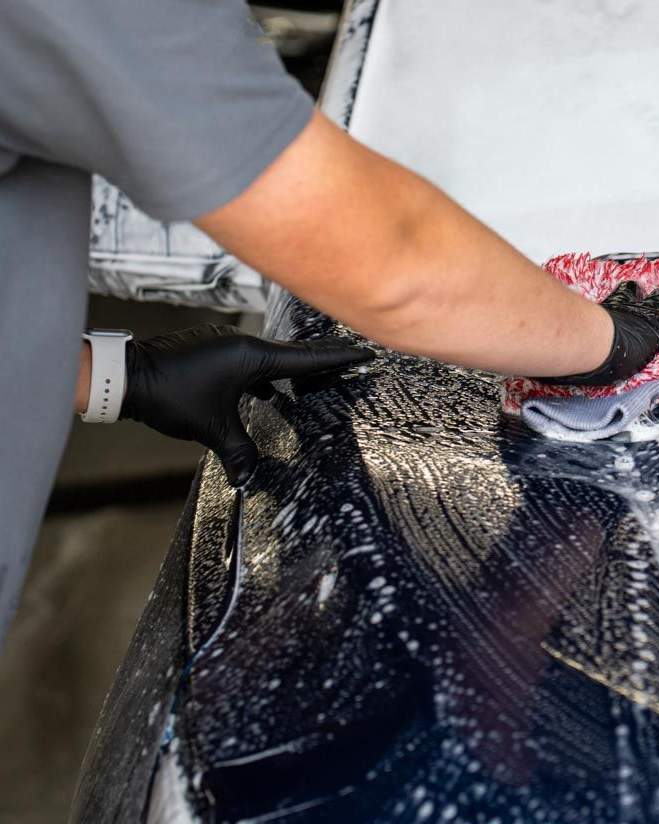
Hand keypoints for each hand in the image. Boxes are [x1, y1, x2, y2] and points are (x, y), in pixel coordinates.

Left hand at [120, 324, 373, 485]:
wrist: (128, 377)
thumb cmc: (170, 395)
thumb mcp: (211, 428)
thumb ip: (239, 451)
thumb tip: (251, 478)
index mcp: (250, 357)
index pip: (305, 359)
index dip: (338, 358)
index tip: (364, 353)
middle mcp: (242, 345)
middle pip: (293, 354)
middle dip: (322, 361)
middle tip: (350, 361)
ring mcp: (226, 347)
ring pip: (270, 359)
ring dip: (290, 371)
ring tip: (313, 383)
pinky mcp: (212, 352)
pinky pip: (250, 363)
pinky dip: (265, 376)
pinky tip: (266, 393)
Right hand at [539, 281, 658, 387]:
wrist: (594, 343)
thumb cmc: (575, 343)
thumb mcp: (563, 344)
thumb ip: (553, 353)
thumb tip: (527, 357)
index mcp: (606, 311)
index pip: (618, 298)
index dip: (625, 297)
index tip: (628, 294)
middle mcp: (627, 307)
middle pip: (639, 295)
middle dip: (646, 295)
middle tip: (653, 294)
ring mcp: (645, 315)